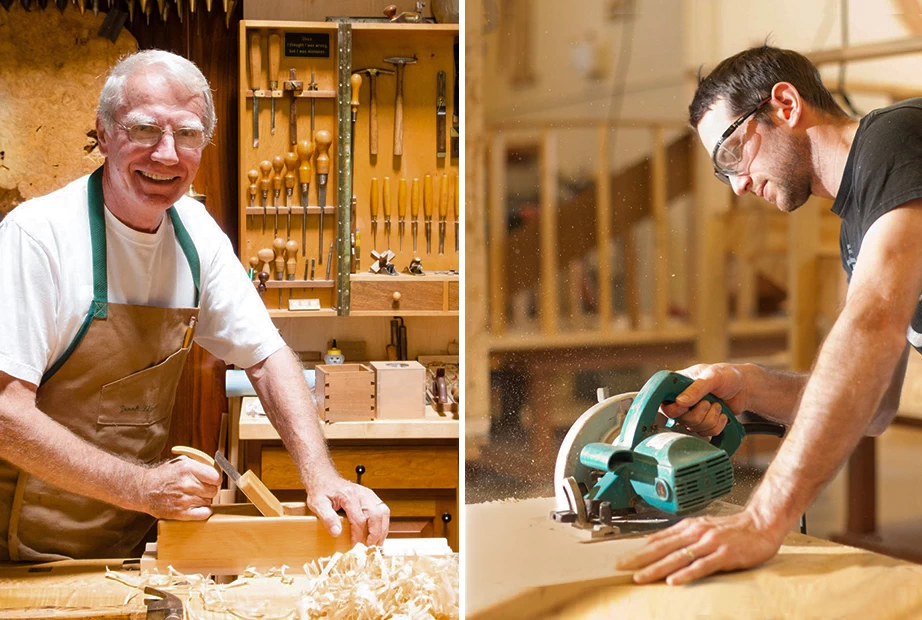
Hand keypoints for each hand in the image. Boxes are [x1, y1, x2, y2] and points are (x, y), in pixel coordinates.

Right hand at [138, 456, 220, 519]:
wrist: (144, 489)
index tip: (211, 481)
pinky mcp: (180, 513)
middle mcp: (187, 483)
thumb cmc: (164, 476)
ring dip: (203, 500)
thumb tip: (217, 471)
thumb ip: (200, 465)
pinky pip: (204, 514)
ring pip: (208, 502)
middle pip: (213, 491)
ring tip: (192, 497)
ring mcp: (184, 499)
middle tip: (199, 489)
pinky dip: (203, 511)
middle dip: (208, 490)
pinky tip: (196, 507)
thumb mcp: (182, 462)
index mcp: (188, 468)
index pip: (216, 477)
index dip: (215, 480)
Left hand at [306, 474, 389, 546]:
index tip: (355, 547)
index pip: (359, 519)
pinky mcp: (371, 496)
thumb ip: (327, 518)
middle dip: (375, 534)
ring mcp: (368, 494)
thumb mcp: (317, 504)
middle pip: (376, 515)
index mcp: (349, 496)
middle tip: (369, 548)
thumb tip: (337, 533)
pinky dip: (383, 523)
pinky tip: (378, 533)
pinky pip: (383, 509)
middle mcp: (362, 493)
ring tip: (377, 543)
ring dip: (382, 529)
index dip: (358, 535)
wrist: (324, 478)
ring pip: (383, 512)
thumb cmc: (321, 490)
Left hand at [615, 509, 784, 584]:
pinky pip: (701, 566)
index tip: (622, 559)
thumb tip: (658, 544)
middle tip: (621, 567)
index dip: (638, 550)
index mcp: (688, 527)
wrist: (761, 524)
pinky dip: (686, 574)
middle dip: (639, 559)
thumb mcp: (703, 527)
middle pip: (662, 548)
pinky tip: (674, 581)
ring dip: (656, 568)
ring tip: (640, 577)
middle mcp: (696, 533)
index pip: (658, 539)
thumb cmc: (732, 529)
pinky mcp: (724, 555)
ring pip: (677, 558)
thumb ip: (682, 536)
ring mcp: (709, 544)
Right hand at [662, 363, 748, 436]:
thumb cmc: (727, 376)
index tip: (686, 406)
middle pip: (679, 419)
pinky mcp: (703, 423)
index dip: (675, 409)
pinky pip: (706, 433)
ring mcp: (692, 413)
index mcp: (677, 386)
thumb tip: (679, 401)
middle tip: (708, 402)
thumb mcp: (712, 376)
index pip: (665, 404)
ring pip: (693, 427)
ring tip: (718, 405)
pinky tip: (722, 414)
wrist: (745, 388)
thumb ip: (696, 388)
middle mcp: (681, 401)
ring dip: (710, 418)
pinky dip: (717, 425)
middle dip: (698, 413)